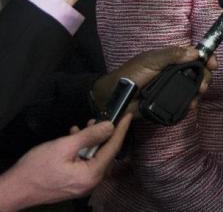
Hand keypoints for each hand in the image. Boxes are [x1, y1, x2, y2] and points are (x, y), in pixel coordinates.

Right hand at [0, 115, 131, 208]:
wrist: (14, 189)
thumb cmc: (36, 168)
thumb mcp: (64, 146)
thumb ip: (90, 136)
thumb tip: (110, 126)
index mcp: (92, 175)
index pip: (113, 148)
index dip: (121, 130)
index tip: (128, 115)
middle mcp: (91, 182)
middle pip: (106, 153)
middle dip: (105, 135)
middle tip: (102, 118)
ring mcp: (82, 184)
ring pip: (95, 157)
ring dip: (92, 141)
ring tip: (85, 126)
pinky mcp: (74, 183)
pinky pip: (85, 163)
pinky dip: (83, 150)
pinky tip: (74, 138)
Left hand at [93, 46, 217, 115]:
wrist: (114, 98)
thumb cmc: (131, 74)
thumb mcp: (151, 60)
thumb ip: (172, 55)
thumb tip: (196, 53)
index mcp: (172, 59)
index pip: (195, 55)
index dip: (207, 58)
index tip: (213, 65)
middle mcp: (175, 72)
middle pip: (199, 72)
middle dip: (206, 78)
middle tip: (204, 86)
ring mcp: (173, 88)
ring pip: (194, 88)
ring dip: (200, 92)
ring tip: (197, 97)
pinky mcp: (169, 103)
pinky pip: (185, 102)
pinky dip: (191, 103)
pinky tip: (190, 106)